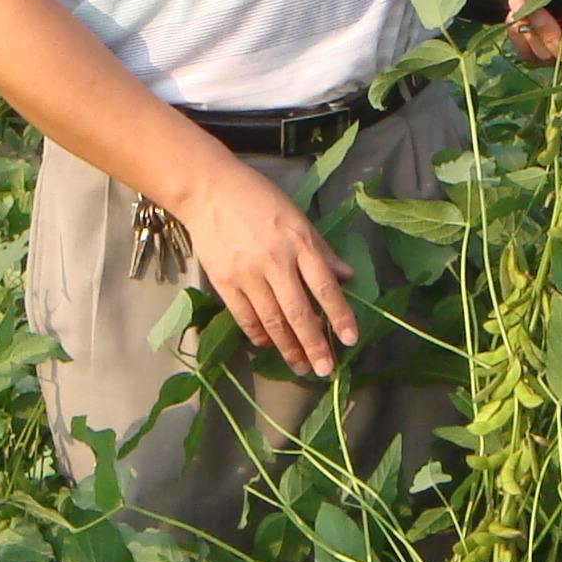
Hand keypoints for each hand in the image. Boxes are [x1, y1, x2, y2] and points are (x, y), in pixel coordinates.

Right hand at [175, 158, 356, 378]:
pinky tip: (269, 346)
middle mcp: (275, 262)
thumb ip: (321, 250)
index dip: (340, 316)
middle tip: (326, 370)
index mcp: (299, 243)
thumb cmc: (258, 199)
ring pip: (272, 321)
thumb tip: (347, 277)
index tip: (351, 340)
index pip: (325, 287)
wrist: (210, 191)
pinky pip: (245, 317)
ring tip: (301, 367)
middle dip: (314, 345)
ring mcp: (247, 274)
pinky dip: (259, 335)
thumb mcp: (297, 217)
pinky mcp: (224, 282)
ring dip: (288, 348)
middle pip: (299, 312)